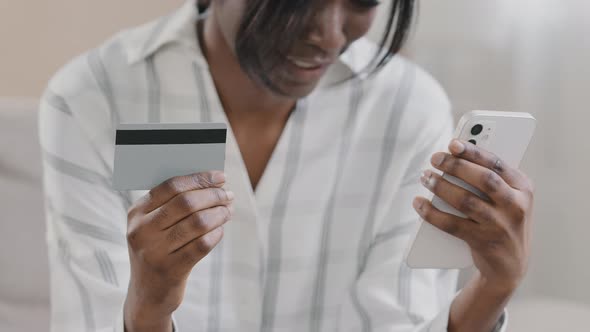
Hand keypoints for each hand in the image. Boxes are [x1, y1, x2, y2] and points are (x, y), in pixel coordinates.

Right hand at [124, 171, 233, 331]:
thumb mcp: (154, 226)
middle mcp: (142, 230)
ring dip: (219, 213)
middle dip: (213, 195)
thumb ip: (173, 204)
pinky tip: (220, 230)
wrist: (147, 293)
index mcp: (136, 212)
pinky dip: (216, 233)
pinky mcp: (170, 270)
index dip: (199, 178)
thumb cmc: (158, 249)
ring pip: (198, 222)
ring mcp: (154, 251)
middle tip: (228, 194)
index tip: (220, 176)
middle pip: (186, 202)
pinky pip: (202, 244)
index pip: (171, 186)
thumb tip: (211, 181)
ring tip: (228, 210)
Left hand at [413, 139, 533, 292]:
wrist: (510, 266)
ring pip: (466, 201)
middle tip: (434, 158)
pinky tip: (419, 203)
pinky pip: (452, 224)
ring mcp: (501, 226)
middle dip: (455, 166)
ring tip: (426, 177)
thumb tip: (455, 155)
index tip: (452, 143)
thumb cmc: (502, 221)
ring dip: (441, 186)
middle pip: (483, 179)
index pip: (497, 163)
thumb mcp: (507, 198)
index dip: (473, 151)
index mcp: (524, 188)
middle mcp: (516, 206)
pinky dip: (432, 213)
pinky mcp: (484, 243)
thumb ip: (490, 178)